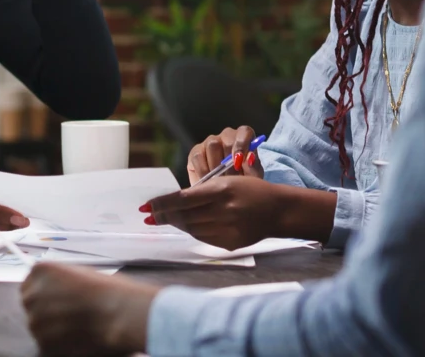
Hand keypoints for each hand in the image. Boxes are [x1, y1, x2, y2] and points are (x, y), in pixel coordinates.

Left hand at [22, 263, 155, 354]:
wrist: (117, 314)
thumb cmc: (107, 290)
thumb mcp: (81, 273)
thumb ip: (61, 281)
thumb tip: (58, 290)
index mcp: (40, 271)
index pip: (30, 283)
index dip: (45, 291)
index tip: (56, 296)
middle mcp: (33, 295)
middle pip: (31, 304)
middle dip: (46, 308)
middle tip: (68, 312)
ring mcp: (35, 321)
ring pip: (39, 325)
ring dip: (52, 326)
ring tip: (77, 324)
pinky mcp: (43, 343)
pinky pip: (47, 342)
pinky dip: (59, 342)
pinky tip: (77, 335)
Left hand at [141, 176, 284, 250]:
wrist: (278, 210)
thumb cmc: (251, 191)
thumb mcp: (227, 182)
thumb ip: (203, 192)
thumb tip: (174, 201)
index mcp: (222, 190)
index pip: (183, 199)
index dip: (162, 204)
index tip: (147, 206)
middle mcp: (224, 210)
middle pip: (185, 216)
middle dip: (164, 216)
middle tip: (149, 215)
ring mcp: (227, 229)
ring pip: (192, 229)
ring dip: (177, 224)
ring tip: (166, 220)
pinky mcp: (230, 243)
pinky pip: (203, 238)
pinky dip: (193, 232)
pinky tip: (187, 226)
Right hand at [186, 125, 265, 185]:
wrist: (227, 192)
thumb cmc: (243, 180)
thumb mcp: (252, 177)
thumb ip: (253, 168)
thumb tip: (249, 158)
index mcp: (244, 138)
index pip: (245, 132)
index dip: (242, 143)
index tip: (240, 160)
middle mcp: (226, 136)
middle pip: (227, 139)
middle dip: (229, 160)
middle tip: (230, 178)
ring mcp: (210, 142)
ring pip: (212, 145)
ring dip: (216, 166)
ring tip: (219, 181)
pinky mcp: (196, 152)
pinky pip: (197, 157)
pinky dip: (202, 170)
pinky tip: (207, 181)